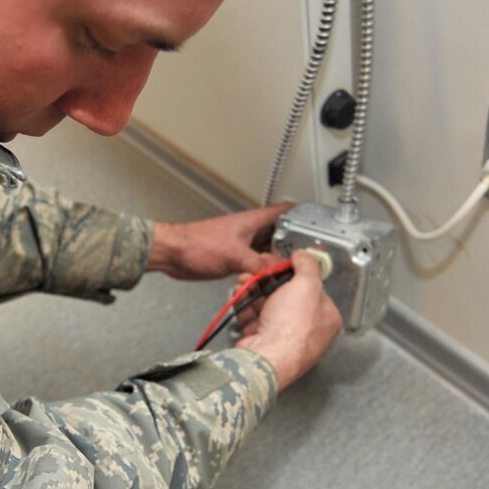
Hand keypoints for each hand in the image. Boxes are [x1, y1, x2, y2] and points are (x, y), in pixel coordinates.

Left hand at [147, 204, 293, 280]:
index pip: (285, 211)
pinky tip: (269, 278)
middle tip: (307, 256)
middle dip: (294, 243)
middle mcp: (250, 230)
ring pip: (270, 249)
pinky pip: (258, 262)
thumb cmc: (196, 244)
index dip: (302, 215)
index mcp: (253, 221)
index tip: (315, 226)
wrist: (173, 254)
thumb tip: (278, 271)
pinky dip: (265, 269)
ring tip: (291, 269)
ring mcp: (243, 243)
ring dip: (279, 258)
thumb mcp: (234, 255)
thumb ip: (258, 264)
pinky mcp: (236, 256)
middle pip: (281, 233)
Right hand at [233, 250, 341, 389]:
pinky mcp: (261, 341)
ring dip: (254, 288)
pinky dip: (244, 304)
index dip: (295, 272)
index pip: (312, 288)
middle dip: (269, 279)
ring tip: (244, 278)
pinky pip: (253, 318)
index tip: (281, 262)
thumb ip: (307, 265)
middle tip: (258, 268)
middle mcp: (306, 329)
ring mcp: (282, 337)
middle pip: (287, 295)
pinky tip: (239, 292)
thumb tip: (304, 255)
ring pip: (267, 305)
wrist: (265, 358)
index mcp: (326, 318)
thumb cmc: (292, 327)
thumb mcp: (307, 285)